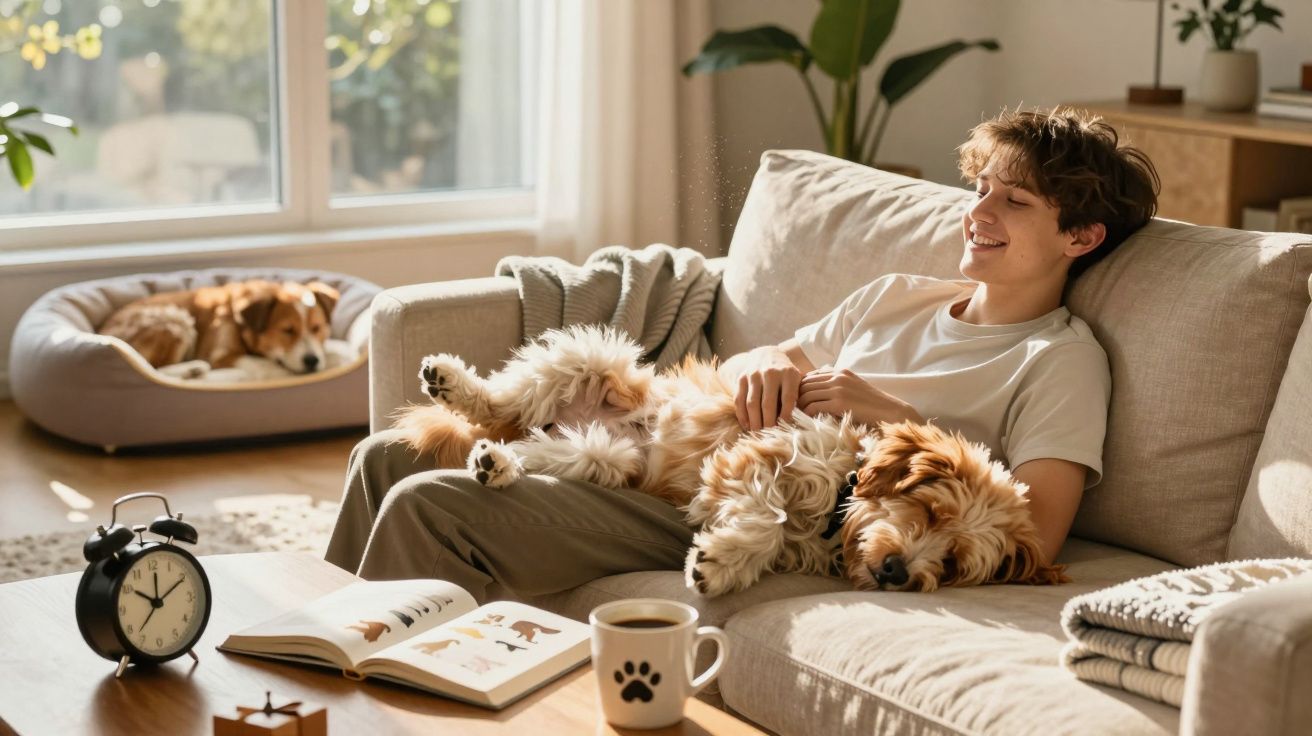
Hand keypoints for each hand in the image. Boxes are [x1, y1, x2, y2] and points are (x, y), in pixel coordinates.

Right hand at [733, 348, 802, 430]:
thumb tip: (799, 423)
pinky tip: (747, 425)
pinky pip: (739, 400)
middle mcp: (770, 373)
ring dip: (754, 422)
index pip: (788, 399)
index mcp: (788, 374)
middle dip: (768, 424)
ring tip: (757, 434)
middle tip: (770, 438)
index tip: (786, 430)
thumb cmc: (786, 374)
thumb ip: (798, 397)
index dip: (786, 417)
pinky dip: (742, 415)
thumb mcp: (797, 380)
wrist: (767, 354)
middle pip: (768, 404)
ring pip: (752, 404)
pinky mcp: (741, 378)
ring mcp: (754, 375)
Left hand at [797, 369, 922, 426]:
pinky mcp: (839, 402)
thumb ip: (838, 384)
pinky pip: (813, 407)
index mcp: (841, 371)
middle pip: (805, 385)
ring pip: (806, 395)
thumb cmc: (872, 405)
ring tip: (795, 418)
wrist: (890, 412)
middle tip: (790, 411)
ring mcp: (838, 389)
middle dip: (795, 398)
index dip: (800, 389)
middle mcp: (838, 377)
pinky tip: (805, 422)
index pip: (810, 376)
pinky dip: (806, 415)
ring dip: (798, 407)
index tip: (797, 401)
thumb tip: (818, 389)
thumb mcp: (854, 388)